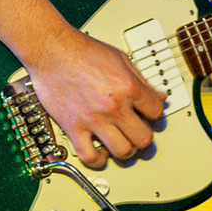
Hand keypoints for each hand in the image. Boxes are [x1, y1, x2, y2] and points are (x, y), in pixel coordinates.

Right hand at [26, 29, 168, 168]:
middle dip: (143, 136)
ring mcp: (93, 119)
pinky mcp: (73, 127)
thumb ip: (142, 80)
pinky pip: (89, 156)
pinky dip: (98, 159)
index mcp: (128, 87)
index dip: (154, 113)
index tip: (148, 114)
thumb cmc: (84, 51)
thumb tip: (159, 96)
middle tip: (137, 131)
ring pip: (122, 151)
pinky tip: (100, 150)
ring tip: (122, 142)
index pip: (156, 112)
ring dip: (125, 150)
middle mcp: (113, 106)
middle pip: (143, 138)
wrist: (52, 50)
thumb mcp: (122, 59)